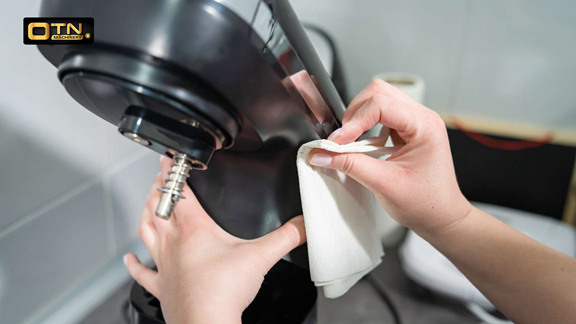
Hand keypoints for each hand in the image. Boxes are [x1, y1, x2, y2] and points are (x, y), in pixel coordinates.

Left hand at [124, 157, 305, 323]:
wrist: (207, 323)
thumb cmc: (224, 291)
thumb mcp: (262, 257)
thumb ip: (287, 237)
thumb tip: (304, 224)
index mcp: (194, 229)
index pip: (179, 191)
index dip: (174, 173)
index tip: (170, 160)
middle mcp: (173, 242)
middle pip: (158, 207)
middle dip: (158, 188)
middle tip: (160, 178)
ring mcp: (164, 264)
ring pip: (146, 231)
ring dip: (146, 215)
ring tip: (148, 204)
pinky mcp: (162, 286)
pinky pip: (142, 272)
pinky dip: (134, 264)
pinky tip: (130, 258)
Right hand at [309, 79, 472, 237]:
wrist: (442, 218)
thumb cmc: (426, 203)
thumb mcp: (383, 184)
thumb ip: (350, 165)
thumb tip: (322, 154)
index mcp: (424, 125)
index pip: (380, 105)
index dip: (354, 122)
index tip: (337, 143)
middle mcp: (423, 118)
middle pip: (379, 93)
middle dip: (355, 113)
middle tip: (343, 139)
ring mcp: (416, 122)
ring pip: (379, 100)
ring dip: (360, 118)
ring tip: (353, 143)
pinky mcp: (409, 130)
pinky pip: (382, 115)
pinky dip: (367, 126)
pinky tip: (365, 146)